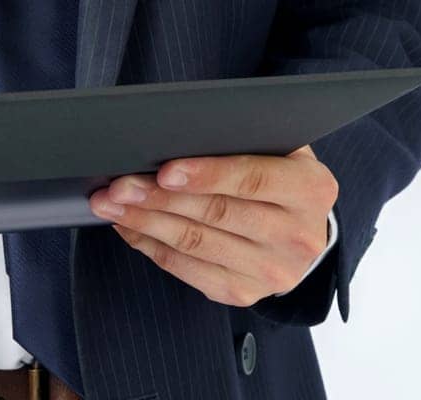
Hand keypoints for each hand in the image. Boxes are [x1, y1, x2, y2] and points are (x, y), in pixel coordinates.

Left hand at [87, 145, 337, 307]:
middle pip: (217, 214)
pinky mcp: (243, 293)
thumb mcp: (278, 144)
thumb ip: (241, 135)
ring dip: (146, 221)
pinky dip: (151, 246)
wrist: (305, 228)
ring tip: (110, 202)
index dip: (207, 174)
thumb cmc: (278, 169)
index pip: (253, 179)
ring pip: (196, 244)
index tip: (164, 170)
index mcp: (311, 189)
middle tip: (118, 183)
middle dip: (160, 197)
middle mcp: (297, 236)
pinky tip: (127, 225)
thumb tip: (175, 128)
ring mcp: (271, 272)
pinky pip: (187, 270)